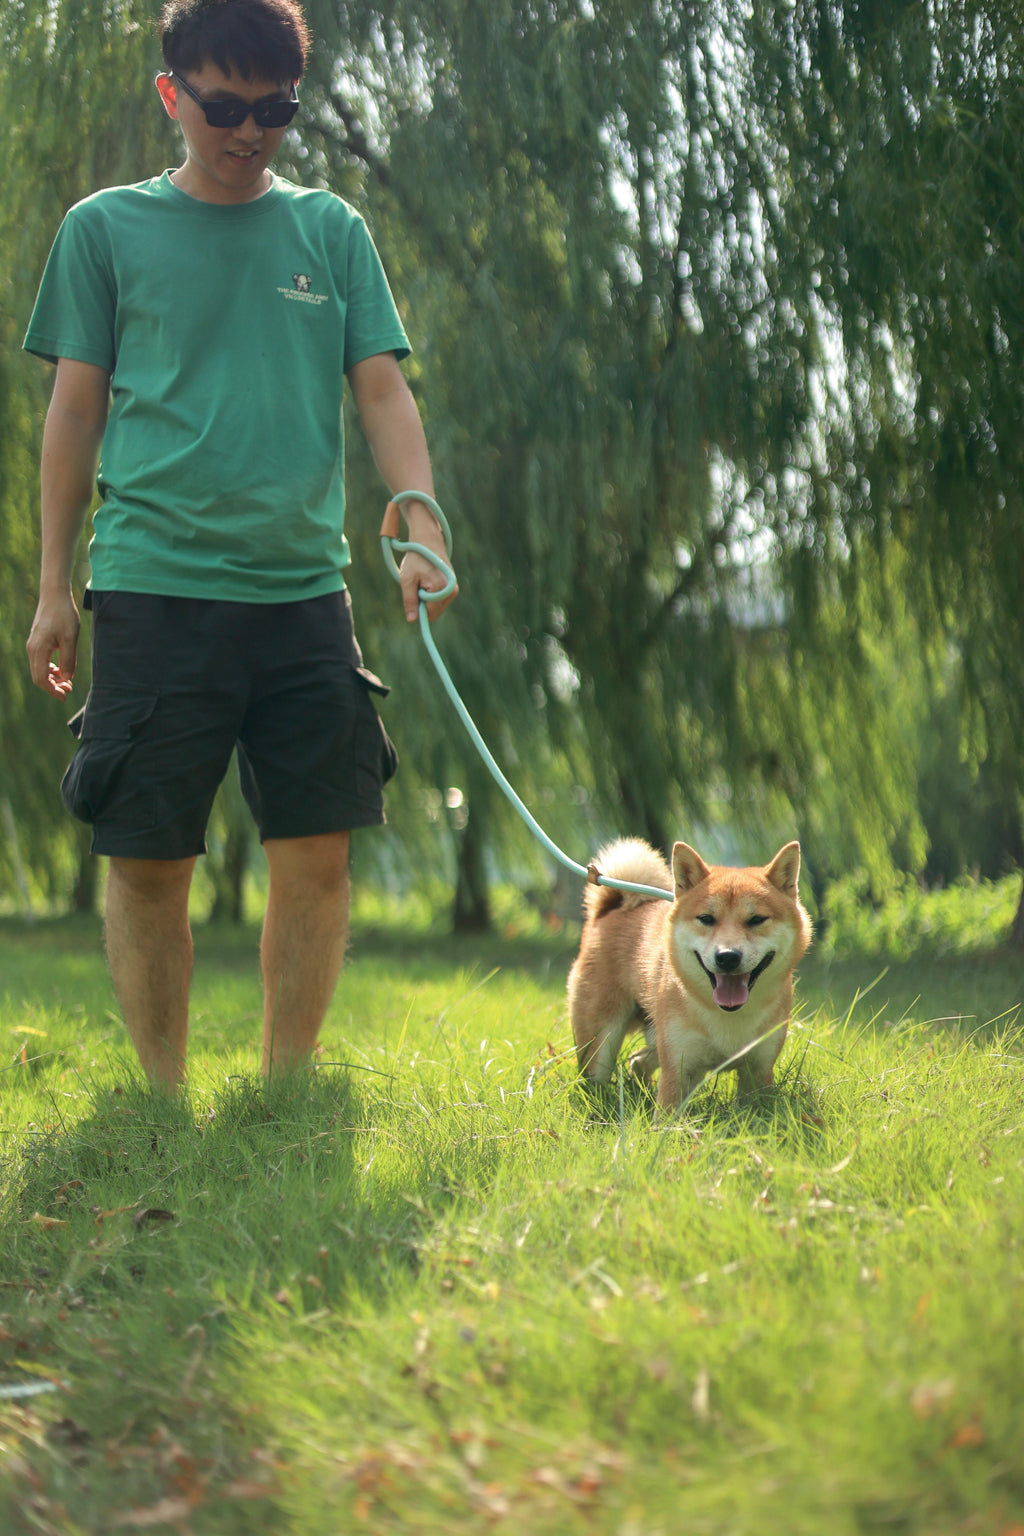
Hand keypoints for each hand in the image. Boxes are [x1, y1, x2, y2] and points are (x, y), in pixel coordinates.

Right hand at [26, 589, 79, 697]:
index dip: (52, 691)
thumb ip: (68, 660)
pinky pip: (41, 661)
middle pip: (38, 677)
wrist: (54, 595)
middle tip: (69, 690)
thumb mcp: (70, 638)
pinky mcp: (37, 641)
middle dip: (53, 687)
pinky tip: (62, 669)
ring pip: (39, 670)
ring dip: (52, 678)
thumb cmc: (64, 615)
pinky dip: (50, 669)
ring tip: (68, 682)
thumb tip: (67, 678)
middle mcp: (32, 649)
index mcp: (38, 650)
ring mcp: (33, 645)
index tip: (65, 696)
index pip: (41, 679)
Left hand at [398, 504, 458, 623]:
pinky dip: (431, 594)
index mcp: (441, 588)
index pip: (429, 614)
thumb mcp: (407, 579)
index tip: (414, 590)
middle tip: (418, 584)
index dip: (418, 606)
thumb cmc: (416, 558)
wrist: (428, 541)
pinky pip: (439, 601)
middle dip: (423, 602)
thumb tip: (412, 620)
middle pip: (434, 612)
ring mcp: (453, 590)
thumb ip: (409, 600)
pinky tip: (428, 580)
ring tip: (423, 580)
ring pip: (436, 607)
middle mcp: (451, 591)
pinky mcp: (453, 588)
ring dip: (426, 598)